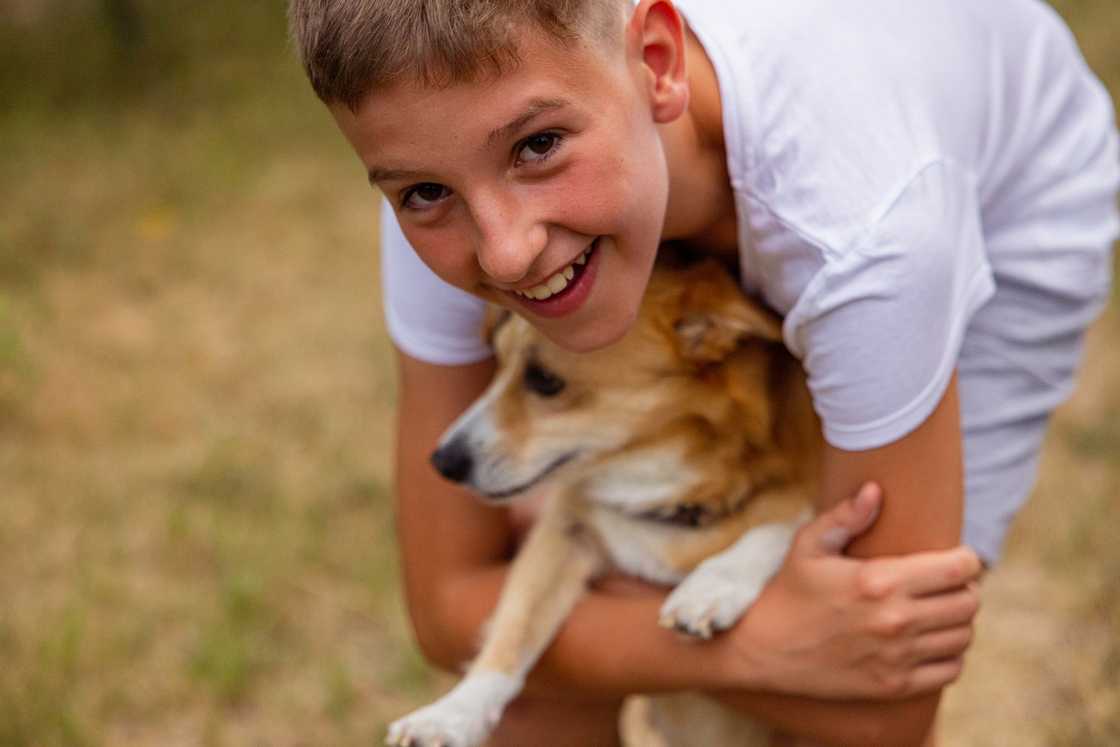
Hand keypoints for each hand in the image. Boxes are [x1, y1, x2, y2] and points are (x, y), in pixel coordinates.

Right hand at [719, 483, 980, 699]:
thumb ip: (845, 516)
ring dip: (958, 621)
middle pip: (968, 602)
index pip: (958, 569)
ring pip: (963, 636)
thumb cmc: (789, 592)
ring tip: (939, 611)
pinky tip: (931, 642)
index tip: (958, 558)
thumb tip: (875, 490)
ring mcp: (897, 656)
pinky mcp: (894, 684)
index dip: (967, 560)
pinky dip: (950, 654)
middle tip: (948, 584)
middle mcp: (895, 619)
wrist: (764, 650)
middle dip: (965, 589)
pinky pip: (950, 669)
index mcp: (879, 580)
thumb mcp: (809, 546)